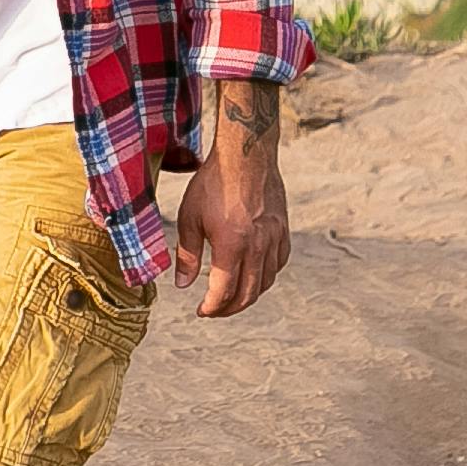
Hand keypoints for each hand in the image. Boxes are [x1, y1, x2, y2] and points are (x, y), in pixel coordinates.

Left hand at [170, 80, 288, 316]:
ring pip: (266, 282)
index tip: (200, 311)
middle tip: (214, 310)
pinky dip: (265, 276)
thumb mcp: (190, 218)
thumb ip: (187, 255)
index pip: (224, 291)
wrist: (246, 154)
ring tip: (231, 297)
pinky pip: (278, 264)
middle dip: (229, 309)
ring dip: (248, 295)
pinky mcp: (283, 230)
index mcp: (232, 244)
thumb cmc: (213, 183)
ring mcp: (274, 238)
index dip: (211, 308)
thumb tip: (183, 285)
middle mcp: (258, 245)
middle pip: (248, 294)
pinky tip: (254, 275)